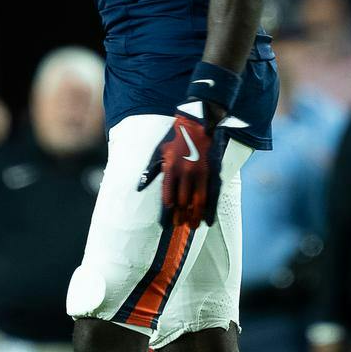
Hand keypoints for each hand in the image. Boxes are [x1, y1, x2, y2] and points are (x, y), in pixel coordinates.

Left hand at [137, 106, 227, 228]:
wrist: (197, 124)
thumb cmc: (175, 139)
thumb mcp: (160, 152)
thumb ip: (151, 171)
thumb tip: (139, 188)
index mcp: (171, 167)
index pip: (168, 195)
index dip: (169, 210)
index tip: (168, 221)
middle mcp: (185, 172)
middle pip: (183, 201)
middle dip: (181, 216)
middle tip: (180, 225)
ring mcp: (200, 173)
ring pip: (198, 201)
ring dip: (195, 216)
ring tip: (193, 226)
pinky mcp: (211, 172)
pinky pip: (211, 195)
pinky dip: (210, 209)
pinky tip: (208, 220)